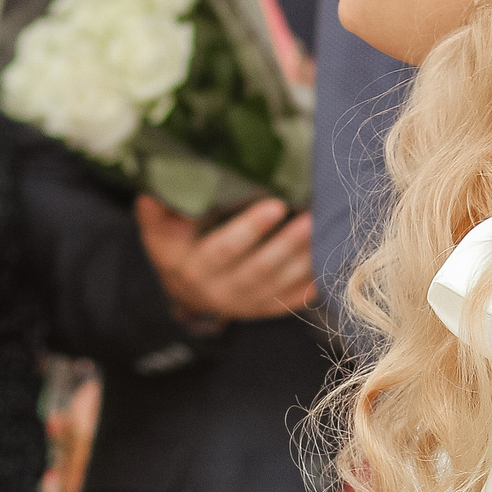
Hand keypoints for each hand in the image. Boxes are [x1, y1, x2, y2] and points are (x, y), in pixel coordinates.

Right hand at [135, 195, 315, 328]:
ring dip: (307, 259)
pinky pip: (295, 299)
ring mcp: (247, 303)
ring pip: (282, 284)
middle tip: (313, 217)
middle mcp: (220, 290)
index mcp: (193, 267)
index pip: (223, 249)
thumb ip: (159, 209)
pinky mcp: (267, 309)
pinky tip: (334, 260)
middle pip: (260, 269)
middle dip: (288, 244)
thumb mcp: (159, 231)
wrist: (187, 292)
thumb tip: (158, 183)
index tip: (275, 204)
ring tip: (330, 231)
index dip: (249, 229)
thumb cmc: (177, 247)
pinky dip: (315, 282)